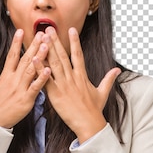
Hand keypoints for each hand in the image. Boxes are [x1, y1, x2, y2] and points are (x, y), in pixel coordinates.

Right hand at [0, 30, 50, 128]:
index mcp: (5, 76)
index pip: (11, 56)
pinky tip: (48, 70)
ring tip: (47, 45)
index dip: (16, 43)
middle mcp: (13, 80)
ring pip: (31, 70)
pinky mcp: (26, 100)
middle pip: (24, 59)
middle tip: (42, 33)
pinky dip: (42, 79)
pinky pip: (35, 87)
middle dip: (33, 45)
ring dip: (40, 57)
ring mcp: (20, 90)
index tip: (21, 31)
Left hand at [36, 27, 119, 141]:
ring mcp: (64, 85)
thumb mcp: (103, 92)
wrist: (89, 124)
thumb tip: (117, 70)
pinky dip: (40, 69)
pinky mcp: (56, 94)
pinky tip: (34, 59)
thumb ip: (108, 79)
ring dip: (47, 50)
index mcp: (82, 76)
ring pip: (54, 64)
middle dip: (56, 41)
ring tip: (41, 38)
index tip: (71, 30)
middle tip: (49, 29)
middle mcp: (73, 78)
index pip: (78, 55)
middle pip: (63, 56)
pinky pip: (46, 80)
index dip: (75, 42)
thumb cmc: (94, 110)